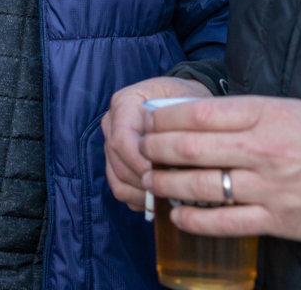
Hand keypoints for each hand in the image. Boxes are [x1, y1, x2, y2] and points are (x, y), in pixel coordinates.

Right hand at [102, 76, 212, 209]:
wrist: (181, 100)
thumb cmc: (187, 100)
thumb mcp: (189, 102)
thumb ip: (183, 125)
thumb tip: (183, 160)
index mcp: (125, 103)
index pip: (121, 139)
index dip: (139, 162)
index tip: (163, 175)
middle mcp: (112, 123)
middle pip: (118, 163)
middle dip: (145, 182)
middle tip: (173, 190)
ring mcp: (111, 144)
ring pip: (118, 180)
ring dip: (143, 193)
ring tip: (170, 195)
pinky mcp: (116, 163)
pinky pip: (121, 190)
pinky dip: (140, 199)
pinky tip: (162, 197)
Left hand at [140, 95, 300, 245]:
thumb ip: (260, 109)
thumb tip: (224, 112)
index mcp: (265, 114)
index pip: (198, 112)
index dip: (165, 117)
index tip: (149, 119)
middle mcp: (259, 149)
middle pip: (189, 148)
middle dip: (156, 149)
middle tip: (142, 150)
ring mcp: (265, 187)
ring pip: (199, 184)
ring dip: (167, 183)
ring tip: (150, 181)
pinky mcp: (274, 220)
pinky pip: (223, 222)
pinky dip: (194, 219)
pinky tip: (178, 215)